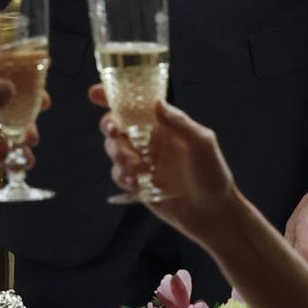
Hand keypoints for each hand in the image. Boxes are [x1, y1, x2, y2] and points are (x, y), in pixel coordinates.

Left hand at [0, 54, 46, 172]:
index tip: (40, 62)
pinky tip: (21, 162)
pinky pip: (1, 152)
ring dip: (23, 131)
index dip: (12, 62)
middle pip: (2, 94)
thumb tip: (9, 88)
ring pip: (5, 124)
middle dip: (25, 101)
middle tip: (43, 104)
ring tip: (30, 139)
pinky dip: (15, 158)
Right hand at [90, 85, 240, 244]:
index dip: (113, 96)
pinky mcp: (137, 182)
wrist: (212, 214)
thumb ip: (180, 123)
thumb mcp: (202, 144)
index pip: (136, 104)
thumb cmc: (213, 174)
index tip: (94, 94)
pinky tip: (136, 182)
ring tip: (137, 168)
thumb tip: (156, 103)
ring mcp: (142, 161)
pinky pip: (118, 173)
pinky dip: (122, 175)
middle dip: (110, 126)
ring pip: (113, 149)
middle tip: (116, 133)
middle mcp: (150, 140)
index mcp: (164, 125)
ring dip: (118, 154)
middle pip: (116, 124)